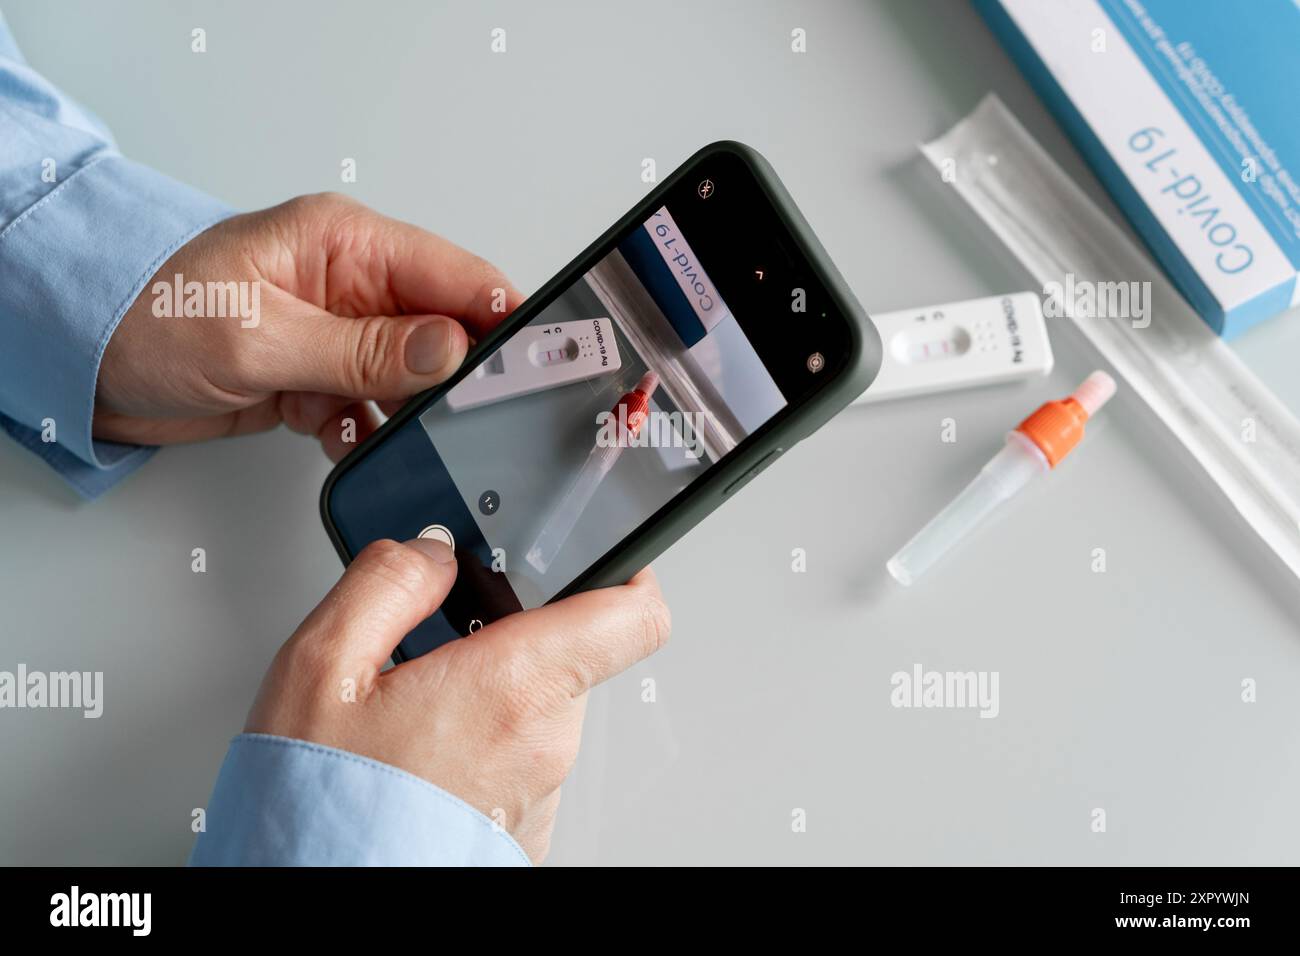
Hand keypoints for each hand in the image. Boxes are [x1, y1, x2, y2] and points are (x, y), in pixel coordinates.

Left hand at [96, 193, 521, 459]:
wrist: (83, 363)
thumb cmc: (148, 315)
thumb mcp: (261, 336)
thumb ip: (363, 348)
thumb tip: (451, 350)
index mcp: (346, 243)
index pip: (455, 274)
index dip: (499, 318)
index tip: (531, 363)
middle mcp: (351, 283)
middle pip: (442, 331)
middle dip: (446, 378)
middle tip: (441, 413)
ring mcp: (336, 331)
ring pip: (408, 378)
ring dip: (393, 409)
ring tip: (354, 416)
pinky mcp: (318, 373)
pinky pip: (369, 405)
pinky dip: (357, 428)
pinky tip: (329, 431)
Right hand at [244, 537, 671, 862]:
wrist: (325, 906)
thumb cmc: (323, 809)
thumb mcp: (321, 669)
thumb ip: (386, 584)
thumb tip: (430, 551)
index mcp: (514, 687)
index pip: (632, 614)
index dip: (625, 569)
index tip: (598, 550)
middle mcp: (545, 743)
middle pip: (568, 652)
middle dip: (512, 629)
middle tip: (442, 627)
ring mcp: (539, 792)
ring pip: (539, 707)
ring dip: (491, 686)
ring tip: (412, 697)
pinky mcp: (521, 828)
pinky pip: (519, 759)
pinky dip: (482, 738)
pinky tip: (419, 745)